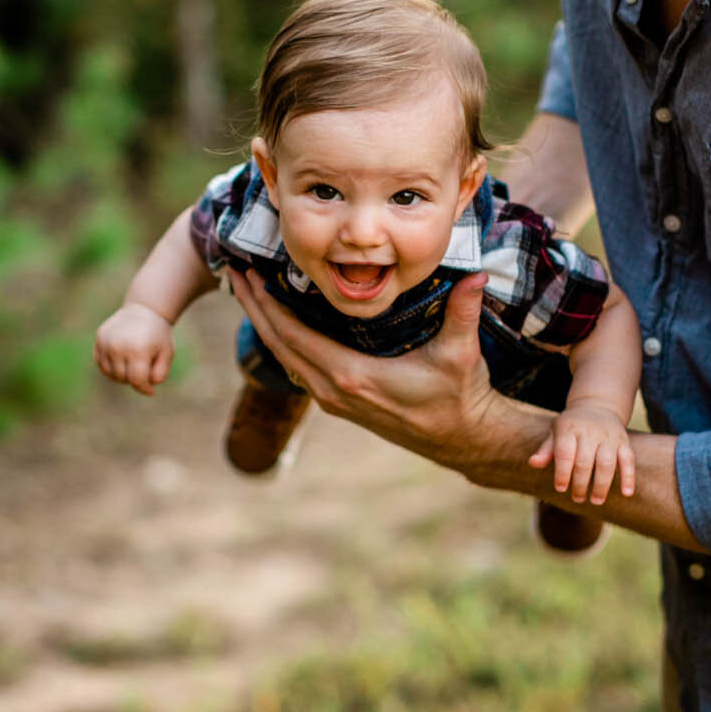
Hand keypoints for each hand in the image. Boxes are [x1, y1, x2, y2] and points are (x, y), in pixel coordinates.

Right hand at [93, 301, 174, 396]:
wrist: (145, 310)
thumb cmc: (158, 335)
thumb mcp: (167, 353)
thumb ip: (160, 374)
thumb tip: (147, 388)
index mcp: (138, 349)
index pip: (136, 380)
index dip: (144, 388)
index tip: (151, 391)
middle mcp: (118, 346)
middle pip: (123, 378)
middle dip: (135, 377)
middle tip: (144, 365)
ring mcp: (106, 341)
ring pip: (110, 374)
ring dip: (122, 374)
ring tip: (133, 362)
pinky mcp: (99, 338)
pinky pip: (101, 363)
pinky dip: (110, 366)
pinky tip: (122, 358)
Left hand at [228, 268, 548, 484]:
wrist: (461, 439)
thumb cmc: (459, 396)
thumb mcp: (461, 353)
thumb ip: (464, 312)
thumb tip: (477, 275)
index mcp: (353, 376)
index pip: (294, 337)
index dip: (267, 305)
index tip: (249, 274)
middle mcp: (335, 391)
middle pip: (279, 345)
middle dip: (254, 307)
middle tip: (233, 272)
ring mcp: (335, 400)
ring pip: (286, 357)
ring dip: (265, 324)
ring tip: (249, 291)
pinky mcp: (341, 402)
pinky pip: (300, 366)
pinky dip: (284, 341)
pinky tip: (279, 321)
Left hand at [529, 403, 635, 505]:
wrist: (597, 406)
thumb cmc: (571, 426)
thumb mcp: (555, 433)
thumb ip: (546, 450)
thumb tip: (533, 463)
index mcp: (569, 428)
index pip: (565, 453)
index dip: (562, 473)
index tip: (560, 488)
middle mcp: (590, 431)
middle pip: (584, 461)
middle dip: (580, 483)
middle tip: (577, 498)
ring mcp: (609, 436)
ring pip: (606, 463)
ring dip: (601, 485)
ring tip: (596, 500)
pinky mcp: (624, 441)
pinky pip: (628, 460)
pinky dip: (629, 477)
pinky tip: (627, 494)